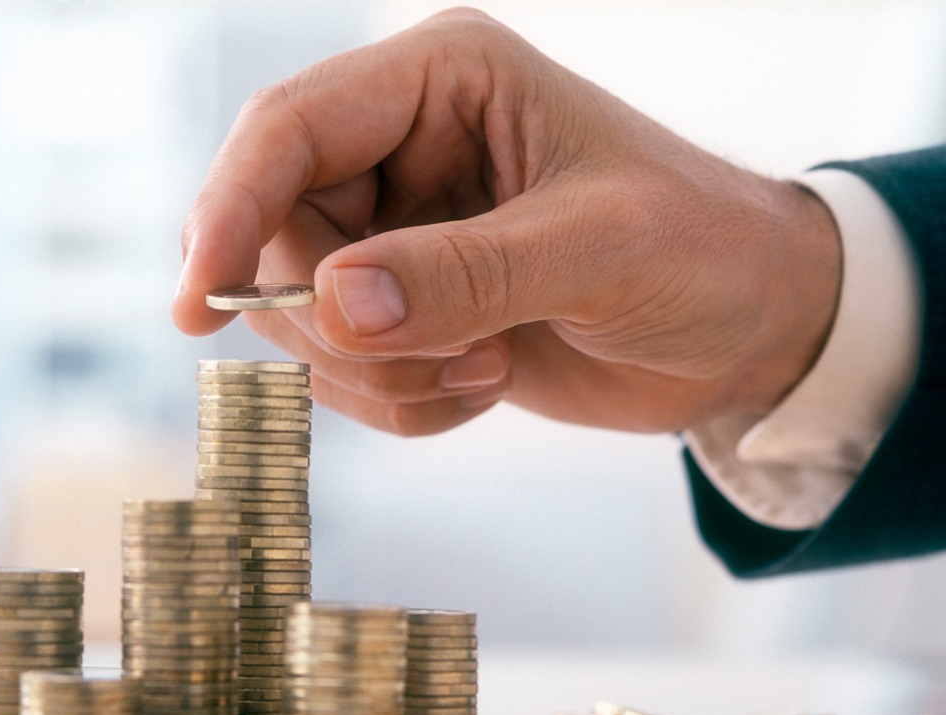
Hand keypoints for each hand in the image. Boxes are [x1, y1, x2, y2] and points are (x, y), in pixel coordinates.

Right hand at [173, 9, 840, 435]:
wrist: (748, 329)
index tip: (197, 309)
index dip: (230, 212)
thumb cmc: (702, 250)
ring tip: (488, 367)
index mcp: (442, 81)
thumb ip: (468, 273)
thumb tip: (333, 302)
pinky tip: (488, 386)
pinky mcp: (416, 307)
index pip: (288, 130)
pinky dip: (403, 402)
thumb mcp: (599, 250)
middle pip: (279, 235)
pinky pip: (349, 368)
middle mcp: (405, 148)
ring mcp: (405, 233)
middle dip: (343, 325)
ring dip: (381, 373)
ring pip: (306, 316)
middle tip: (449, 358)